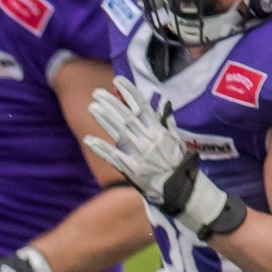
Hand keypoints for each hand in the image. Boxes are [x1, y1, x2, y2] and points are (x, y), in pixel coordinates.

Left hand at [84, 77, 244, 238]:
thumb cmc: (180, 165)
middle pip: (126, 117)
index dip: (129, 93)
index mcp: (159, 131)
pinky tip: (88, 139)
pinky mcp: (131, 170)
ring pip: (118, 132)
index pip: (142, 107)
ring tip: (91, 107)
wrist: (182, 190)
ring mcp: (138, 154)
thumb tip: (163, 104)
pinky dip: (101, 148)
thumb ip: (167, 123)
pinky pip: (113, 157)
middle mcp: (148, 140)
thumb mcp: (177, 140)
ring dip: (103, 120)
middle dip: (110, 104)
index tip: (117, 81)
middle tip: (95, 93)